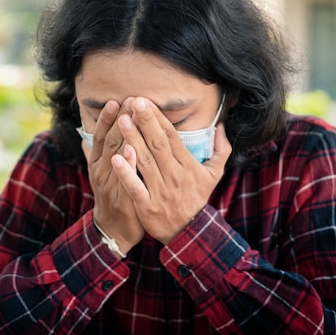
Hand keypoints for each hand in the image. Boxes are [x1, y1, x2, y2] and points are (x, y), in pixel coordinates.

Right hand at [81, 100, 144, 256]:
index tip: (114, 100)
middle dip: (119, 119)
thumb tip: (84, 138)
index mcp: (97, 163)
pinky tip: (132, 150)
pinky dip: (127, 163)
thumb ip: (95, 155)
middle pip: (110, 140)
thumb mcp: (101, 173)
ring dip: (123, 134)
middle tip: (129, 99)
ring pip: (115, 155)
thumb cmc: (112, 196)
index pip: (101, 136)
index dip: (106, 118)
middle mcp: (101, 170)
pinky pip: (124, 178)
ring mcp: (110, 184)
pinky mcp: (120, 197)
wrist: (114, 230)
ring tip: (130, 116)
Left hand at [111, 97, 231, 243]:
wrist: (188, 233)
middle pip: (158, 144)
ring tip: (121, 121)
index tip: (145, 101)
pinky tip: (115, 158)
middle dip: (145, 122)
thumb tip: (220, 125)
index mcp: (187, 166)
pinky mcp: (147, 206)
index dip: (158, 119)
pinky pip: (135, 187)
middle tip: (133, 102)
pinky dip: (126, 172)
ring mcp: (160, 191)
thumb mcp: (214, 174)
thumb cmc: (196, 198)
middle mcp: (174, 176)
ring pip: (145, 161)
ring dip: (132, 140)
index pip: (171, 137)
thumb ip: (221, 149)